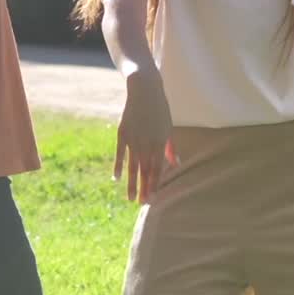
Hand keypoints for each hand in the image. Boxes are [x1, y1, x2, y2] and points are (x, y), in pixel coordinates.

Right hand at [114, 68, 175, 203]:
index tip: (152, 199)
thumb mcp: (168, 128)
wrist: (145, 89)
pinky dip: (118, 166)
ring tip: (130, 198)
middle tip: (142, 204)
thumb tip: (177, 165)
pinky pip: (120, 153)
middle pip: (145, 171)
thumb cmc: (160, 108)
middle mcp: (147, 143)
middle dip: (144, 189)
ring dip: (131, 183)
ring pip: (132, 166)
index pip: (157, 170)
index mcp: (160, 143)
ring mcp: (133, 138)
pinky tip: (116, 178)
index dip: (154, 185)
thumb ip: (171, 148)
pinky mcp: (122, 132)